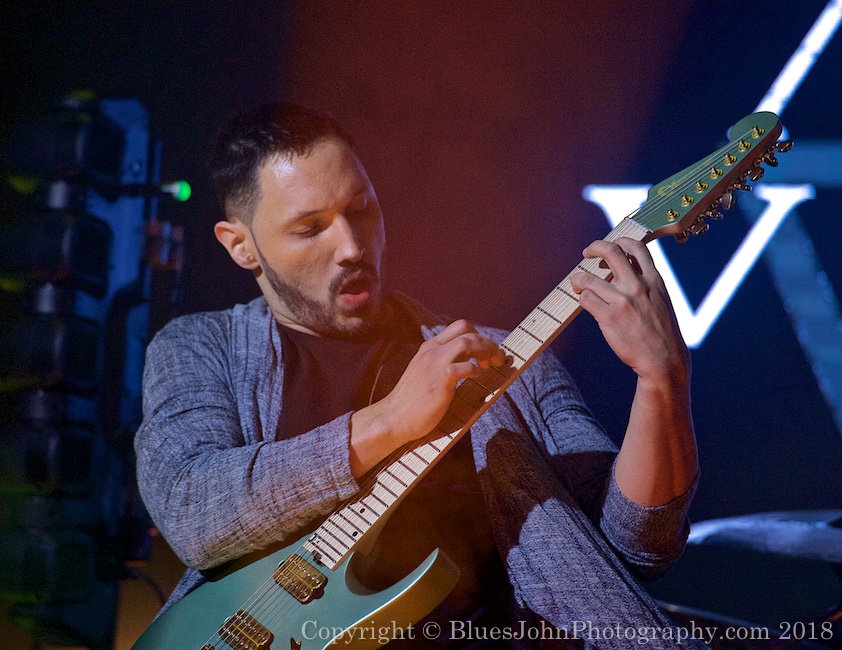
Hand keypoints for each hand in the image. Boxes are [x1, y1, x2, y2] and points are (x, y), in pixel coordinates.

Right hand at [349, 319, 506, 474]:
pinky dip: (475, 370)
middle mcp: (432, 351)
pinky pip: (464, 367)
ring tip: (492, 365)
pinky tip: (478, 377)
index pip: (459, 327)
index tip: (486, 351)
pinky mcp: (439, 382)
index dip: (478, 335)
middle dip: (487, 341)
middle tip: (495, 358)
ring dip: (486, 350)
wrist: (392, 418)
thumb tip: (464, 363)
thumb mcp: (425, 372)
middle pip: (467, 330)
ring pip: (467, 342)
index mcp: (429, 348)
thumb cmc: (411, 401)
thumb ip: (440, 363)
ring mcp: (434, 365)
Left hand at [569, 238, 689, 387]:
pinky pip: (586, 299)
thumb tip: (623, 269)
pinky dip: (582, 297)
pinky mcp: (609, 317)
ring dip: (578, 278)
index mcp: (654, 280)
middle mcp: (638, 286)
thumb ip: (645, 283)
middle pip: (610, 252)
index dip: (618, 241)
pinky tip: (584, 301)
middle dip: (594, 248)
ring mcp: (622, 301)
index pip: (636, 247)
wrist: (664, 359)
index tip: (608, 246)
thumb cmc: (661, 331)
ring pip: (589, 278)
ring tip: (577, 283)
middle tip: (586, 254)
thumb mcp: (661, 299)